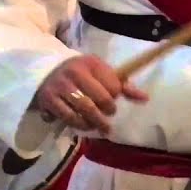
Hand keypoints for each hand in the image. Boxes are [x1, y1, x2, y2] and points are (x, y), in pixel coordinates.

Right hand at [33, 55, 147, 133]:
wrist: (45, 71)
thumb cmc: (81, 73)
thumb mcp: (101, 72)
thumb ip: (123, 85)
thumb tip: (145, 98)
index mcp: (91, 64)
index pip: (113, 84)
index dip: (116, 95)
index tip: (114, 99)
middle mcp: (74, 73)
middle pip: (100, 99)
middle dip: (108, 110)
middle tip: (109, 114)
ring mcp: (60, 86)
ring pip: (84, 110)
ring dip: (95, 122)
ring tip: (100, 125)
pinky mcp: (48, 99)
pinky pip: (68, 117)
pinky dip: (78, 124)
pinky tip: (83, 125)